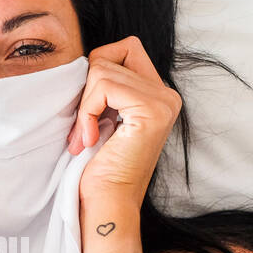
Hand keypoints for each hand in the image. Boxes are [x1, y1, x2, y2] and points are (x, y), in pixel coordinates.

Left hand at [68, 37, 182, 210]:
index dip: (97, 73)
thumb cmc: (99, 168)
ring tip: (85, 137)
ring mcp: (164, 101)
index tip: (91, 113)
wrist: (106, 203)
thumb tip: (87, 61)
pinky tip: (89, 138)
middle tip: (84, 125)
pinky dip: (87, 111)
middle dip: (88, 88)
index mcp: (159, 95)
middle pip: (112, 55)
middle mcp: (168, 95)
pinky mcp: (151, 110)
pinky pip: (102, 85)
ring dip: (84, 106)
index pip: (124, 49)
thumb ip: (106, 86)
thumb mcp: (105, 116)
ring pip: (102, 70)